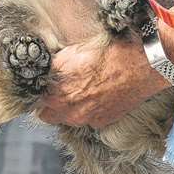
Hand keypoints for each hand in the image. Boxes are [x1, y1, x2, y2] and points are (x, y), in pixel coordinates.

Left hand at [35, 40, 167, 128]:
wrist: (140, 65)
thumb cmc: (108, 53)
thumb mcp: (72, 51)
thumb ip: (55, 65)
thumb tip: (48, 68)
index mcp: (55, 90)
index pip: (33, 100)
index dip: (38, 91)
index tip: (41, 85)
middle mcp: (67, 109)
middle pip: (47, 114)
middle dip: (49, 104)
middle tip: (58, 89)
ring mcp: (85, 118)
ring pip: (68, 118)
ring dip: (70, 108)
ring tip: (83, 90)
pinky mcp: (101, 121)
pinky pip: (88, 119)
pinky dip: (89, 110)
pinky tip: (98, 95)